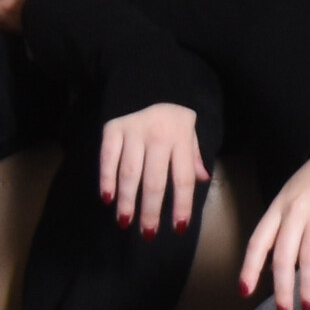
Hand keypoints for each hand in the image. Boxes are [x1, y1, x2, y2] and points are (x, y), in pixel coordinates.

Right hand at [95, 103, 207, 233]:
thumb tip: (203, 180)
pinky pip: (108, 158)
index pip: (183, 178)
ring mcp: (133, 132)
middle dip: (151, 210)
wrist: (148, 76)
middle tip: (148, 234)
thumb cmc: (173, 112)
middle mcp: (158, 136)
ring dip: (127, 200)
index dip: (182, 204)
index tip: (178, 228)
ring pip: (130, 173)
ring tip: (125, 222)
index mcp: (181, 138)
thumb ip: (194, 155)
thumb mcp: (190, 129)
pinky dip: (106, 178)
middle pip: (154, 181)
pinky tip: (107, 198)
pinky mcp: (113, 128)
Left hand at [243, 155, 309, 309]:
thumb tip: (275, 271)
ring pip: (309, 255)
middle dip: (282, 288)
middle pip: (283, 256)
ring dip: (307, 285)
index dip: (250, 268)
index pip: (258, 242)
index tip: (244, 292)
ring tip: (308, 308)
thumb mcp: (288, 202)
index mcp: (278, 209)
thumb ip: (281, 232)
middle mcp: (296, 212)